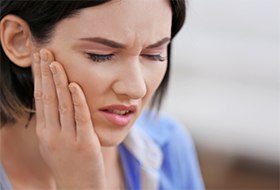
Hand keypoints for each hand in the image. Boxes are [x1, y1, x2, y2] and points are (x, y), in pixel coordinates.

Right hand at [33, 49, 105, 188]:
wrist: (79, 188)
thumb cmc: (68, 163)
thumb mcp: (54, 143)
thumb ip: (52, 123)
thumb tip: (52, 102)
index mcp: (45, 131)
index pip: (40, 98)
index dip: (38, 78)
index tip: (38, 59)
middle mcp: (52, 133)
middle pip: (47, 97)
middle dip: (44, 73)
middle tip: (43, 50)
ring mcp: (68, 139)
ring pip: (61, 105)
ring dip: (58, 81)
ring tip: (55, 61)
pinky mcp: (85, 143)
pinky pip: (80, 118)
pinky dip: (77, 100)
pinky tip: (73, 85)